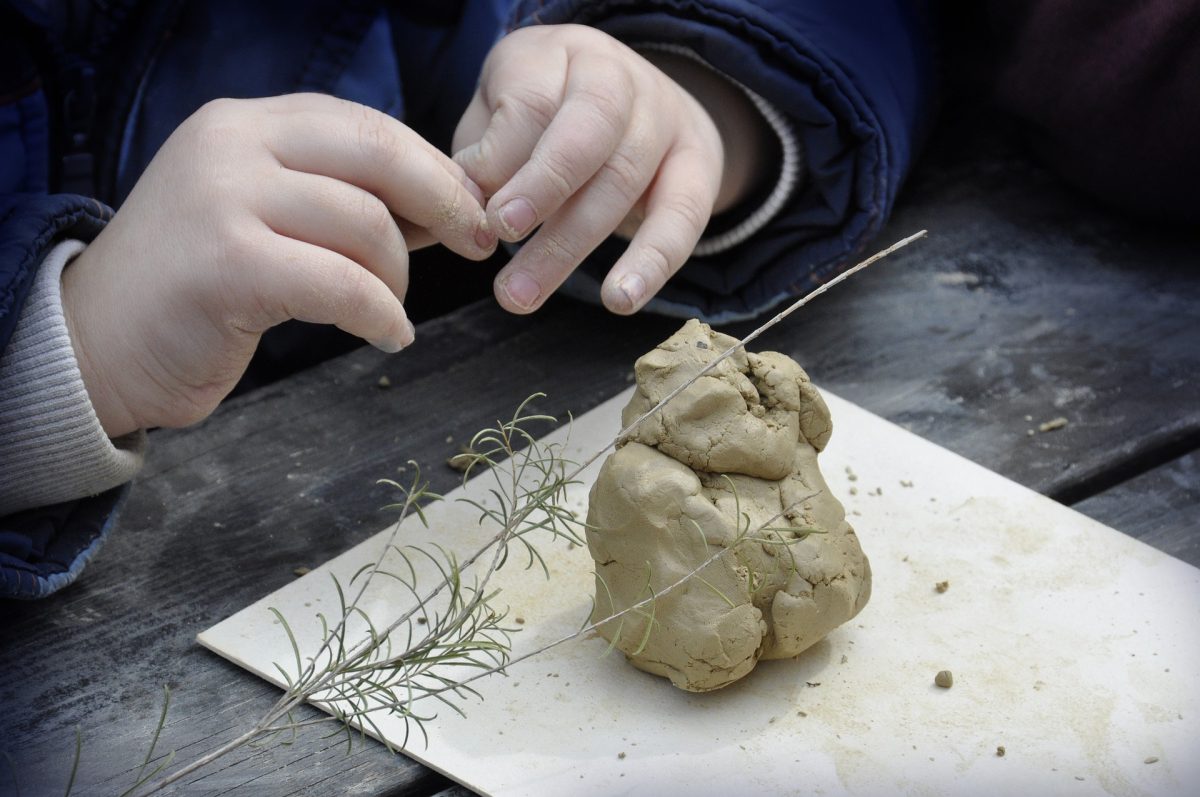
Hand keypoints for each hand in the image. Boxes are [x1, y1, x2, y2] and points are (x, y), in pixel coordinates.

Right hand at [63, 93, 495, 437]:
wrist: (96, 345)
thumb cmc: (195, 289)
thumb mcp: (261, 216)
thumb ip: (334, 198)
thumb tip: (442, 205)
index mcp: (247, 124)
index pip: (368, 126)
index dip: (434, 168)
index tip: (473, 209)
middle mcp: (233, 145)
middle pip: (379, 156)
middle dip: (446, 202)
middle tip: (478, 243)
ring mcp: (225, 199)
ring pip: (367, 225)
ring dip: (400, 277)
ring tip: (391, 309)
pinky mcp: (228, 264)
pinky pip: (344, 286)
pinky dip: (382, 315)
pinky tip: (388, 336)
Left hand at [453, 25, 761, 314]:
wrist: (636, 104)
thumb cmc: (545, 121)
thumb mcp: (501, 117)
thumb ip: (483, 157)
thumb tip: (462, 214)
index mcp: (561, 55)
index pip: (532, 102)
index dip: (503, 158)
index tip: (477, 212)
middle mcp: (620, 77)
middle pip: (585, 137)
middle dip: (542, 193)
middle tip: (501, 241)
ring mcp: (665, 119)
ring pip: (624, 181)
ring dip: (571, 246)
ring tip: (523, 295)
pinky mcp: (699, 166)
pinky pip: (683, 216)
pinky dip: (653, 261)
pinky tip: (621, 300)